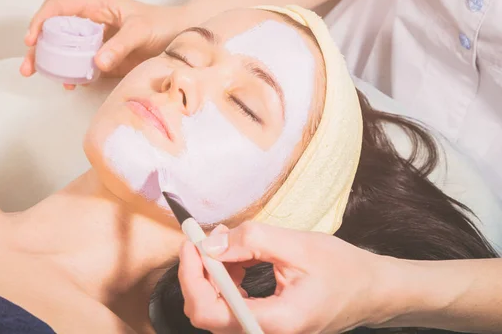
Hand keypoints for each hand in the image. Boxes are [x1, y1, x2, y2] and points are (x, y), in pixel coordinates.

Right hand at [20, 0, 192, 88]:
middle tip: (29, 67)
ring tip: (42, 77)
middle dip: (38, 47)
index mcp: (95, 5)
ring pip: (64, 50)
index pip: (58, 7)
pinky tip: (69, 84)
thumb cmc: (162, 25)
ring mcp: (95, 41)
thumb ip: (120, 44)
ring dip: (51, 63)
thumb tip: (97, 61)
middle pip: (54, 30)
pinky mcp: (102, 59)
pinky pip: (80, 66)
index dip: (41, 22)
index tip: (32, 39)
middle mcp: (90, 21)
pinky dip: (71, 74)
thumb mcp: (141, 30)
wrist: (180, 41)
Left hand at [178, 222, 398, 333]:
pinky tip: (240, 261)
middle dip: (199, 272)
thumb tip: (210, 244)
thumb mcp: (297, 245)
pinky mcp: (266, 325)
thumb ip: (251, 242)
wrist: (372, 291)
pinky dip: (228, 281)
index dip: (191, 276)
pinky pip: (233, 307)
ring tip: (229, 245)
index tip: (192, 244)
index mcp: (276, 321)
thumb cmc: (344, 269)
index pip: (209, 310)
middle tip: (206, 240)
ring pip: (217, 308)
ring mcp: (266, 332)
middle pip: (207, 312)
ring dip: (214, 274)